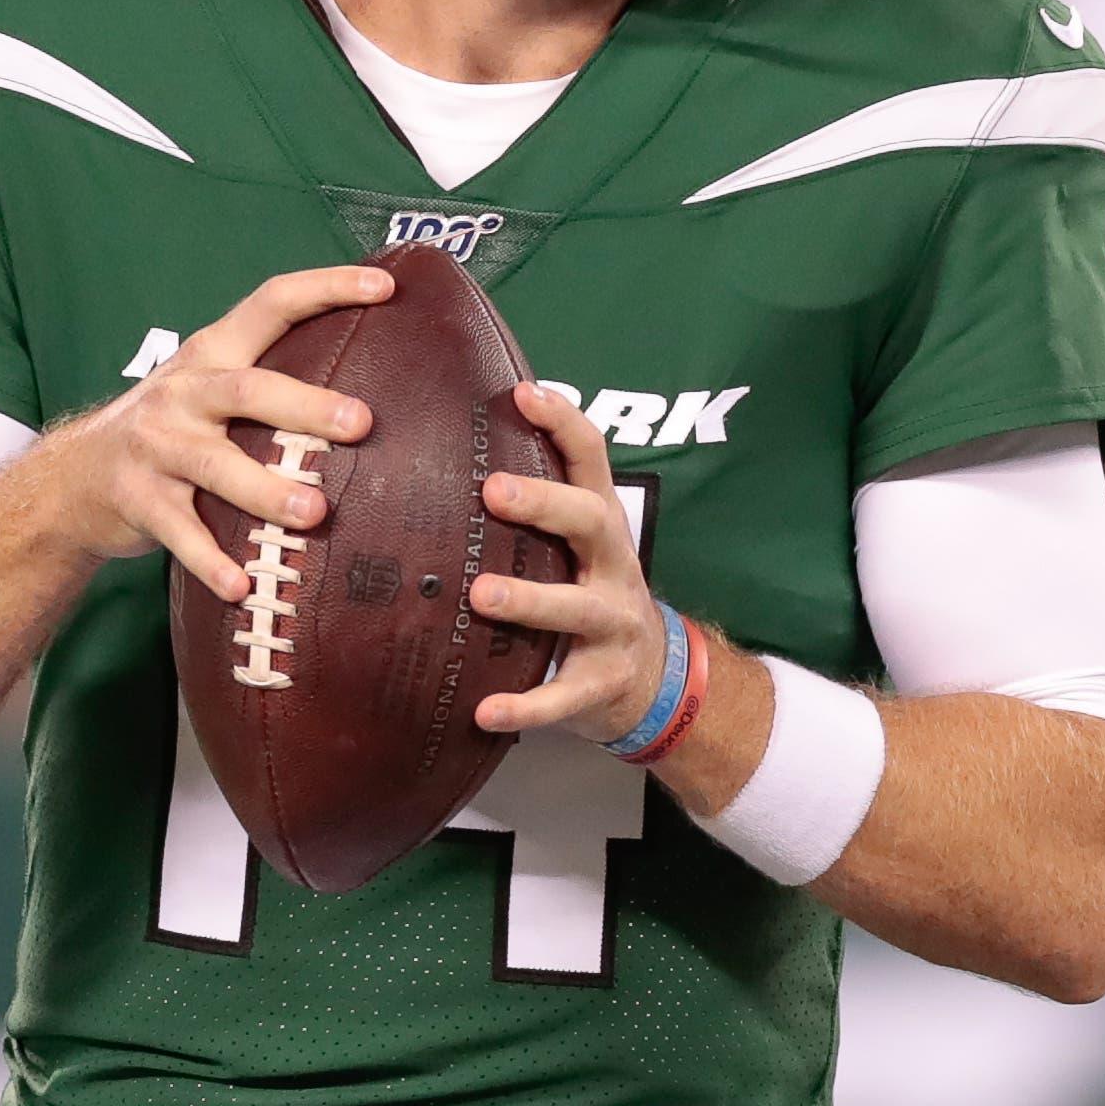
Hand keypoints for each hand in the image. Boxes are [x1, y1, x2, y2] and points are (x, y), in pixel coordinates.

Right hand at [42, 265, 385, 598]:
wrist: (72, 479)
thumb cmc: (168, 430)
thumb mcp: (206, 389)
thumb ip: (268, 383)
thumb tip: (369, 395)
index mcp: (211, 353)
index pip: (272, 303)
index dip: (326, 287)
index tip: (384, 285)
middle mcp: (184, 393)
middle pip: (249, 389)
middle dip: (306, 405)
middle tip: (361, 422)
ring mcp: (157, 446)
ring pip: (215, 466)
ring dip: (266, 491)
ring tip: (314, 515)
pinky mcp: (138, 500)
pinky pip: (180, 533)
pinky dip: (210, 561)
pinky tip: (241, 587)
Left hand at [470, 381, 668, 743]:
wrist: (652, 679)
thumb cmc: (590, 592)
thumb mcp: (577, 545)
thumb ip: (535, 506)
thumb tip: (452, 446)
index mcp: (602, 523)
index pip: (591, 458)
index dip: (563, 422)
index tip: (523, 394)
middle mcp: (614, 566)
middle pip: (591, 521)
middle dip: (544, 504)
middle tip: (492, 490)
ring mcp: (613, 626)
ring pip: (576, 609)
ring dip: (530, 601)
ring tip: (481, 596)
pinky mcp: (601, 683)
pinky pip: (563, 696)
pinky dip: (525, 706)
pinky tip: (486, 711)